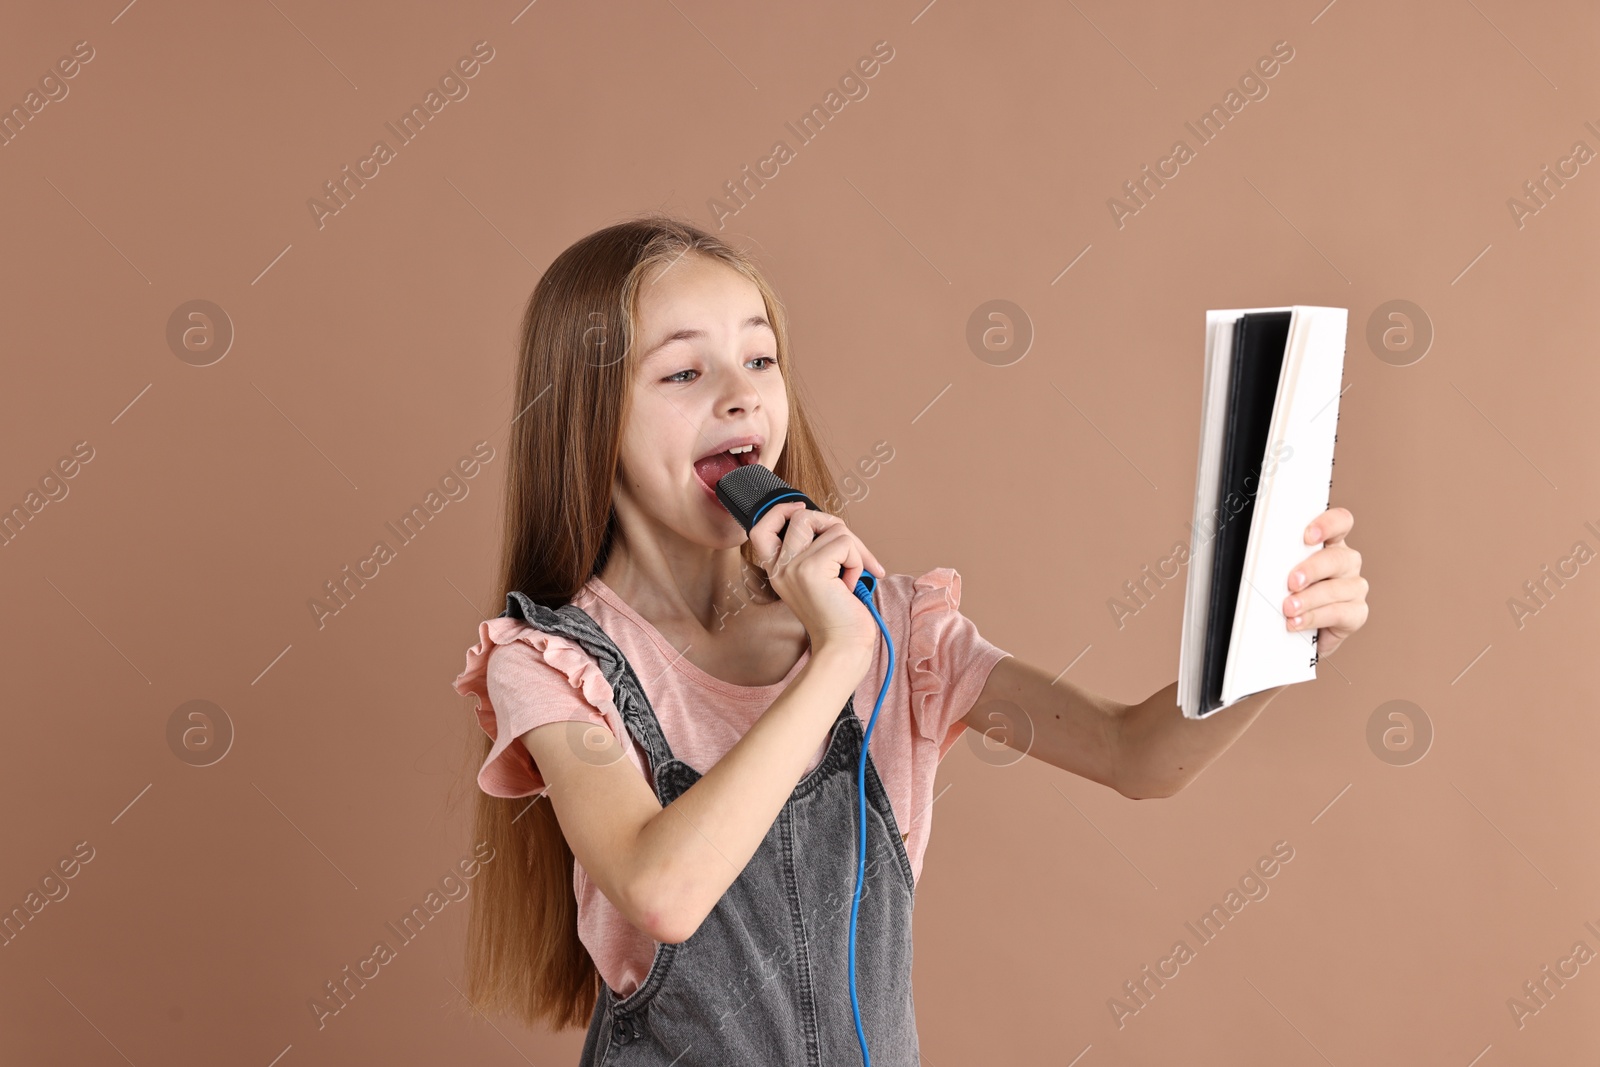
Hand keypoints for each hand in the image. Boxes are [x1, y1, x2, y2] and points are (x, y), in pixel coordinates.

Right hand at [749, 500, 885, 657]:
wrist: (843, 647)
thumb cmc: (839, 617)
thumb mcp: (819, 579)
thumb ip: (815, 551)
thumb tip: (832, 524)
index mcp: (777, 571)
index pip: (761, 528)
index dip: (781, 511)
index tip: (802, 509)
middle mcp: (780, 567)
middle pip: (804, 516)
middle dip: (836, 527)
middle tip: (851, 553)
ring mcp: (793, 567)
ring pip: (833, 528)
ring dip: (853, 551)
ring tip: (849, 577)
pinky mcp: (812, 569)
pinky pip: (845, 544)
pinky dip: (858, 561)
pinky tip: (850, 585)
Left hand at [1282, 506, 1368, 656]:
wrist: (1298, 634)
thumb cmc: (1290, 595)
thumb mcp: (1282, 574)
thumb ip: (1280, 562)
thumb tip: (1257, 563)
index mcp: (1329, 544)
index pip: (1340, 522)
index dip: (1328, 524)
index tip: (1308, 536)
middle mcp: (1345, 563)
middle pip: (1338, 558)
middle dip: (1312, 569)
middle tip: (1291, 582)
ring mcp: (1354, 588)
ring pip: (1338, 588)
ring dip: (1310, 598)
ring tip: (1289, 608)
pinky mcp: (1356, 613)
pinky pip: (1340, 613)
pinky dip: (1315, 617)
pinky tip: (1298, 621)